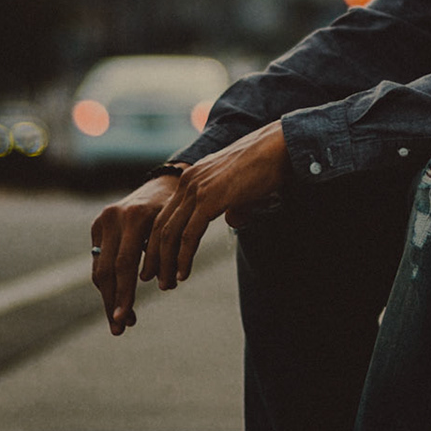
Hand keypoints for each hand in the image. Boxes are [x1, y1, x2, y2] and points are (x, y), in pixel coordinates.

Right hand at [90, 175, 177, 334]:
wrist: (165, 182)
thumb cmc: (180, 209)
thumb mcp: (179, 226)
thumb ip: (171, 252)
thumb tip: (169, 285)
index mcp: (136, 217)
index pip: (125, 264)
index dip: (124, 294)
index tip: (125, 320)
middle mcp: (115, 217)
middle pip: (107, 270)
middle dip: (113, 302)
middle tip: (120, 329)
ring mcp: (103, 220)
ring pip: (100, 268)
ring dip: (110, 297)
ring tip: (122, 321)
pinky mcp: (98, 225)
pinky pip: (100, 260)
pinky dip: (109, 282)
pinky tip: (119, 300)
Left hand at [145, 120, 289, 290]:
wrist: (278, 148)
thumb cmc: (266, 165)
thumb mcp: (240, 187)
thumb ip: (231, 203)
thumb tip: (232, 220)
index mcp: (192, 178)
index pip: (164, 214)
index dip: (156, 241)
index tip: (156, 263)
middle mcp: (188, 182)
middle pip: (160, 226)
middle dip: (154, 256)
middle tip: (151, 278)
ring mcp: (197, 190)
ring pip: (170, 234)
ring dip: (166, 262)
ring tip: (167, 283)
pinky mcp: (209, 200)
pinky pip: (188, 235)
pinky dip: (183, 257)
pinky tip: (183, 273)